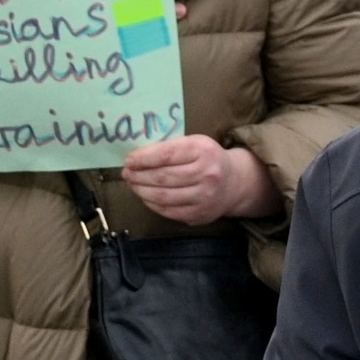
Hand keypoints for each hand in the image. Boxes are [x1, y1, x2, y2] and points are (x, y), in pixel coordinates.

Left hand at [120, 133, 280, 222]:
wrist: (234, 183)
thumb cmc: (207, 159)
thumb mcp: (195, 144)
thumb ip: (170, 148)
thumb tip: (137, 157)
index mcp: (203, 150)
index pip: (167, 155)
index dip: (143, 158)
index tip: (129, 160)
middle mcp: (206, 174)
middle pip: (163, 177)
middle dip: (139, 175)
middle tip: (126, 173)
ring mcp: (203, 197)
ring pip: (163, 196)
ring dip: (142, 191)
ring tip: (133, 184)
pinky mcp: (198, 215)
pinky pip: (168, 211)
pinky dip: (152, 204)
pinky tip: (145, 196)